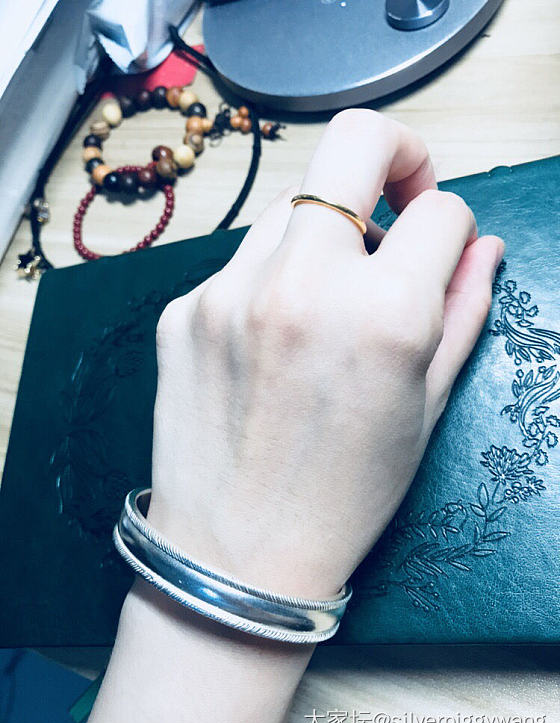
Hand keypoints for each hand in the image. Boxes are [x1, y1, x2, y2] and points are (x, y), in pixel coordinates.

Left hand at [149, 109, 503, 598]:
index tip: (442, 252)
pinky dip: (272, 277)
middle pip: (353, 144)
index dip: (453, 229)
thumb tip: (481, 248)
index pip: (441, 211)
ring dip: (326, 231)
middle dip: (394, 157)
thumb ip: (463, 311)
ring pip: (293, 204)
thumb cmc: (346, 495)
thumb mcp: (427, 408)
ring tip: (329, 298)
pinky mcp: (183, 308)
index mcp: (383, 312)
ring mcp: (229, 289)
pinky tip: (273, 338)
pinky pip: (243, 260)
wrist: (237, 555)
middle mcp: (302, 282)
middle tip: (397, 208)